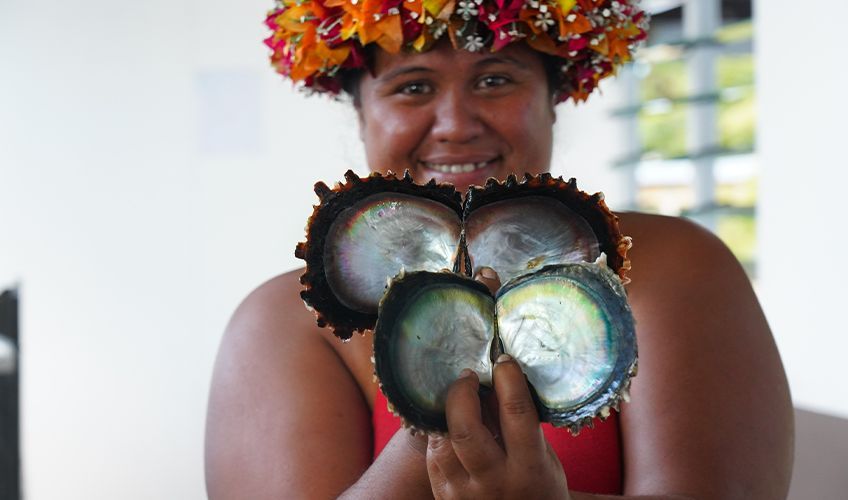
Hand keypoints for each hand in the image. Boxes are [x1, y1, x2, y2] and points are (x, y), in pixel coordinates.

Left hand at [425, 354, 570, 498]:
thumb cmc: (539, 490)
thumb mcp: (543, 459)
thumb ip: (521, 426)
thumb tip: (497, 382)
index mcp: (529, 468)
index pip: (516, 413)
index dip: (508, 379)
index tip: (503, 361)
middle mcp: (495, 481)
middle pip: (466, 428)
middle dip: (462, 393)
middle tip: (468, 376)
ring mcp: (465, 493)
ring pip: (442, 440)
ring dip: (447, 412)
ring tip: (457, 398)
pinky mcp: (443, 496)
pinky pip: (433, 455)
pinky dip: (439, 433)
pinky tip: (449, 422)